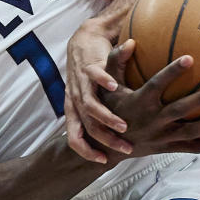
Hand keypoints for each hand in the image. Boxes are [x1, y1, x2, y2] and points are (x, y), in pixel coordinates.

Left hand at [65, 17, 123, 160]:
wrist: (86, 39)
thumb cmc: (93, 73)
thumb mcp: (93, 97)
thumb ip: (102, 115)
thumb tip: (118, 137)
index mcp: (74, 109)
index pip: (74, 138)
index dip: (86, 152)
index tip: (103, 161)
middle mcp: (76, 98)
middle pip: (87, 126)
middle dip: (106, 141)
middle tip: (125, 148)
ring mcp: (82, 83)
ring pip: (90, 106)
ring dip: (107, 118)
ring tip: (123, 127)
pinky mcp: (90, 66)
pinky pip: (96, 76)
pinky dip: (104, 83)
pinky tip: (116, 89)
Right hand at [66, 40, 199, 161]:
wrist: (108, 147)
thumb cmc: (111, 108)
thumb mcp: (107, 87)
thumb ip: (117, 62)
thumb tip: (131, 40)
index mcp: (139, 103)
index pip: (157, 85)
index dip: (171, 72)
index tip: (189, 57)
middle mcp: (153, 121)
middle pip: (181, 110)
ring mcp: (163, 137)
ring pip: (192, 131)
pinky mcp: (169, 148)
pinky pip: (194, 148)